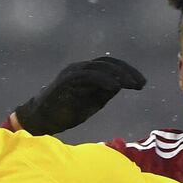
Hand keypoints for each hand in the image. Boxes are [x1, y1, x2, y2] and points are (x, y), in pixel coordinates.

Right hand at [11, 55, 145, 134]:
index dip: (127, 71)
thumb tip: (121, 85)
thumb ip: (105, 92)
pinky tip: (116, 88)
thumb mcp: (92, 102)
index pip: (110, 65)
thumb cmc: (66, 112)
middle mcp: (80, 68)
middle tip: (141, 84)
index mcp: (87, 72)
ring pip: (100, 67)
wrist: (41, 119)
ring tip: (133, 85)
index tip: (141, 83)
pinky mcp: (67, 80)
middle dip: (127, 72)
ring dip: (119, 76)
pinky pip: (88, 76)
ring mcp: (73, 72)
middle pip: (108, 63)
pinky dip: (104, 80)